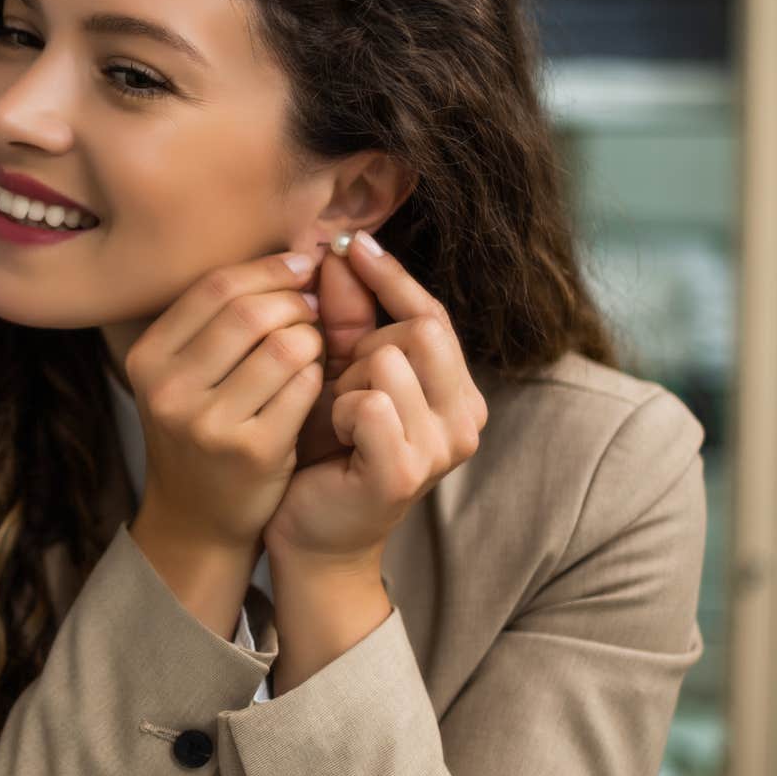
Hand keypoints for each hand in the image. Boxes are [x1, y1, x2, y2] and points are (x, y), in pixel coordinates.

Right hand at [122, 252, 323, 632]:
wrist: (197, 517)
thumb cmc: (200, 430)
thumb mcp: (184, 373)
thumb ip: (220, 319)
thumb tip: (294, 253)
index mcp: (148, 358)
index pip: (215, 287)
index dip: (268, 269)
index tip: (302, 266)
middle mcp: (168, 389)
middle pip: (251, 311)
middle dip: (296, 301)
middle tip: (314, 308)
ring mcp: (208, 423)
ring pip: (284, 345)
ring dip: (314, 337)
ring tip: (315, 345)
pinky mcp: (252, 450)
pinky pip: (304, 386)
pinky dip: (319, 374)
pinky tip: (315, 381)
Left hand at [264, 231, 486, 565]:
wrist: (310, 533)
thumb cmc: (325, 451)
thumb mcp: (339, 374)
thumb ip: (347, 317)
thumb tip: (339, 249)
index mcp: (457, 391)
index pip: (432, 314)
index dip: (391, 276)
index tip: (349, 242)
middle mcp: (465, 418)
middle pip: (417, 330)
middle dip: (363, 346)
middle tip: (337, 384)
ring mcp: (443, 448)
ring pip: (389, 362)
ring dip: (346, 382)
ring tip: (335, 417)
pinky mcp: (406, 472)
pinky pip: (370, 403)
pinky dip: (341, 411)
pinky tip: (333, 436)